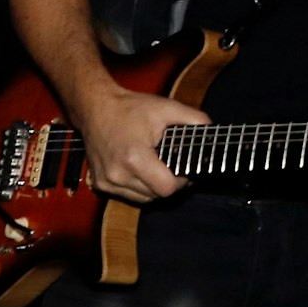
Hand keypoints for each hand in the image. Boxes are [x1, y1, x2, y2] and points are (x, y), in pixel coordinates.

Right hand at [73, 86, 209, 201]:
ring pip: (142, 198)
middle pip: (156, 195)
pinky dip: (138, 188)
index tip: (186, 170)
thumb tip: (212, 130)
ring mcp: (106, 181)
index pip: (166, 188)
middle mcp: (117, 174)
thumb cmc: (129, 108)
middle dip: (170, 184)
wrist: (94, 108)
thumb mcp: (167, 107)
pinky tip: (144, 171)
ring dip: (154, 188)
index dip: (182, 182)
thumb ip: (194, 119)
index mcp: (134, 158)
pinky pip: (127, 194)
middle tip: (176, 168)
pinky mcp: (99, 182)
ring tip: (160, 169)